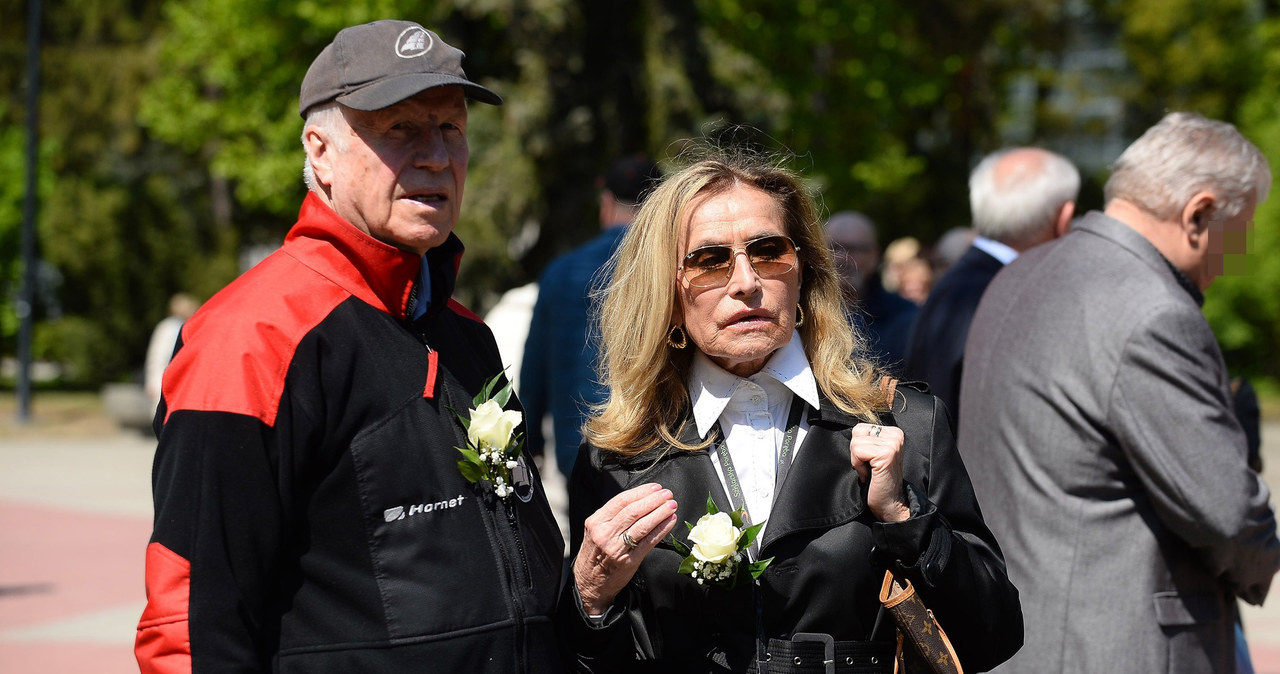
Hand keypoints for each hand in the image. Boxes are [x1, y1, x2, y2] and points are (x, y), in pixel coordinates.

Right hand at [573, 483, 678, 614]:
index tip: (655, 488)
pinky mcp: (629, 561)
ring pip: (642, 525)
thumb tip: (640, 499)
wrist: (589, 583)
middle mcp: (605, 534)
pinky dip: (661, 529)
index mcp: (596, 522)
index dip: (641, 492)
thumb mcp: (595, 530)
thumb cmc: (595, 554)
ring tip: (671, 505)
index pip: (621, 501)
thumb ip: (612, 516)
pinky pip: (649, 542)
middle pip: (633, 512)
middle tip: (667, 494)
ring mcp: (616, 548)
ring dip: (660, 513)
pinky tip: (670, 521)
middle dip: (653, 500)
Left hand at [850, 423, 910, 522]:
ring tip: (870, 471)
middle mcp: (896, 435)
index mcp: (893, 432)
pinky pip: (857, 451)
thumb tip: (846, 428)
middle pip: (857, 431)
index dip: (859, 447)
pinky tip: (869, 475)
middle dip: (857, 452)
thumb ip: (866, 439)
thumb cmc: (878, 481)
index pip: (860, 428)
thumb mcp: (872, 454)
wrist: (890, 503)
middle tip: (869, 468)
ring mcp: (893, 443)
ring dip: (857, 461)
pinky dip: (859, 466)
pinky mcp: (887, 453)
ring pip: (855, 442)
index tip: (870, 462)